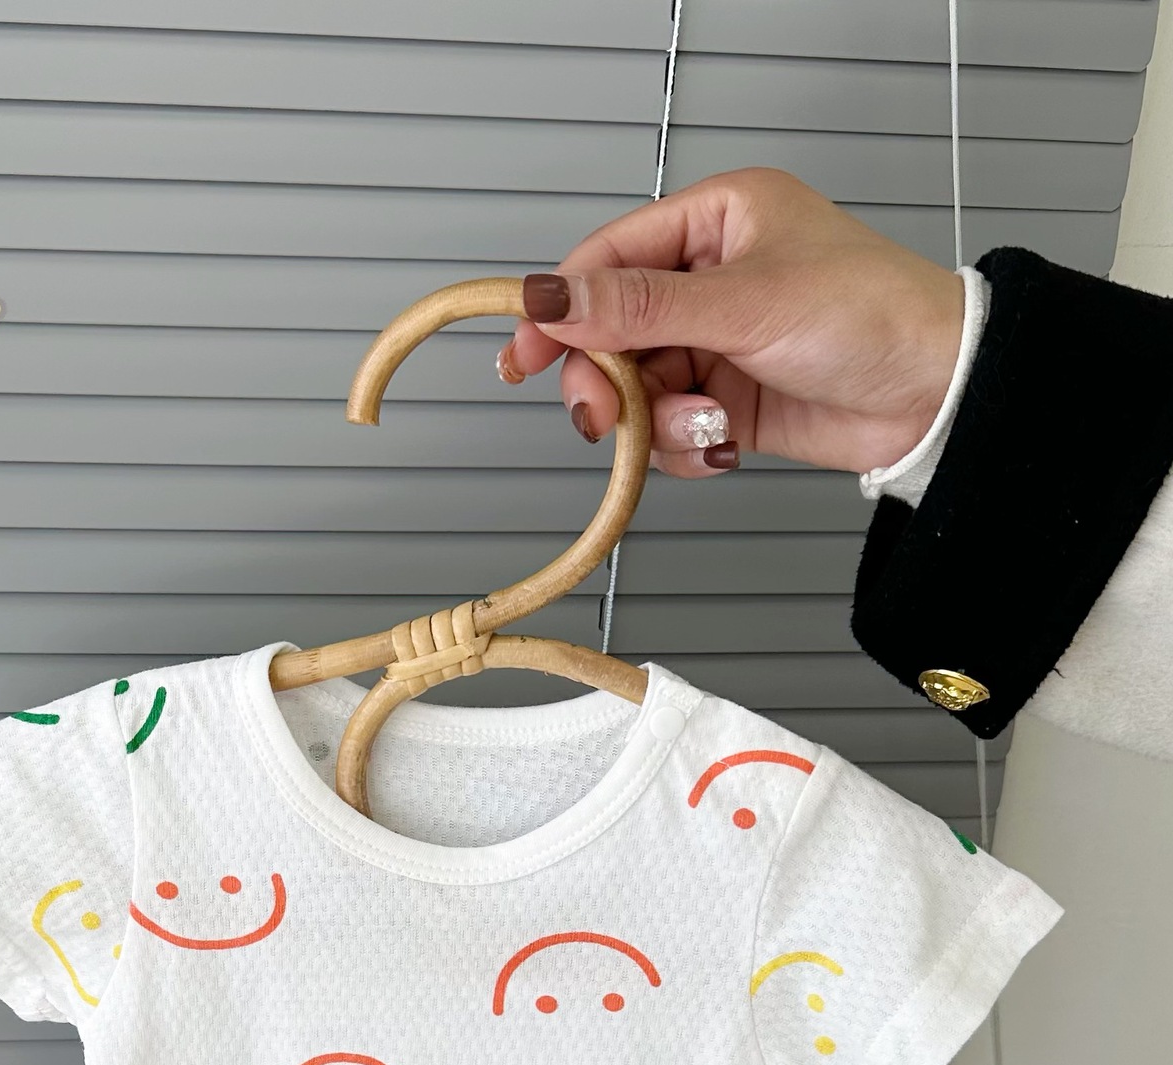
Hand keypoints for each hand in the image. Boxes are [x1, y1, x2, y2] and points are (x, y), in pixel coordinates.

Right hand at [497, 168, 966, 479]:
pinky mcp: (726, 399)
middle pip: (610, 333)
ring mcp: (716, 341)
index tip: (524, 356)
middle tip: (605, 417)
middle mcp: (710, 277)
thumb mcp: (744, 304)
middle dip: (606, 381)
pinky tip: (721, 443)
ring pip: (636, 387)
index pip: (608, 258)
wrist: (938, 397)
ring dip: (655, 420)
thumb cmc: (872, 317)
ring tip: (702, 427)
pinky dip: (682, 445)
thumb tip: (550, 298)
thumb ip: (638, 307)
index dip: (561, 308)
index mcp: (716, 221)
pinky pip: (667, 426)